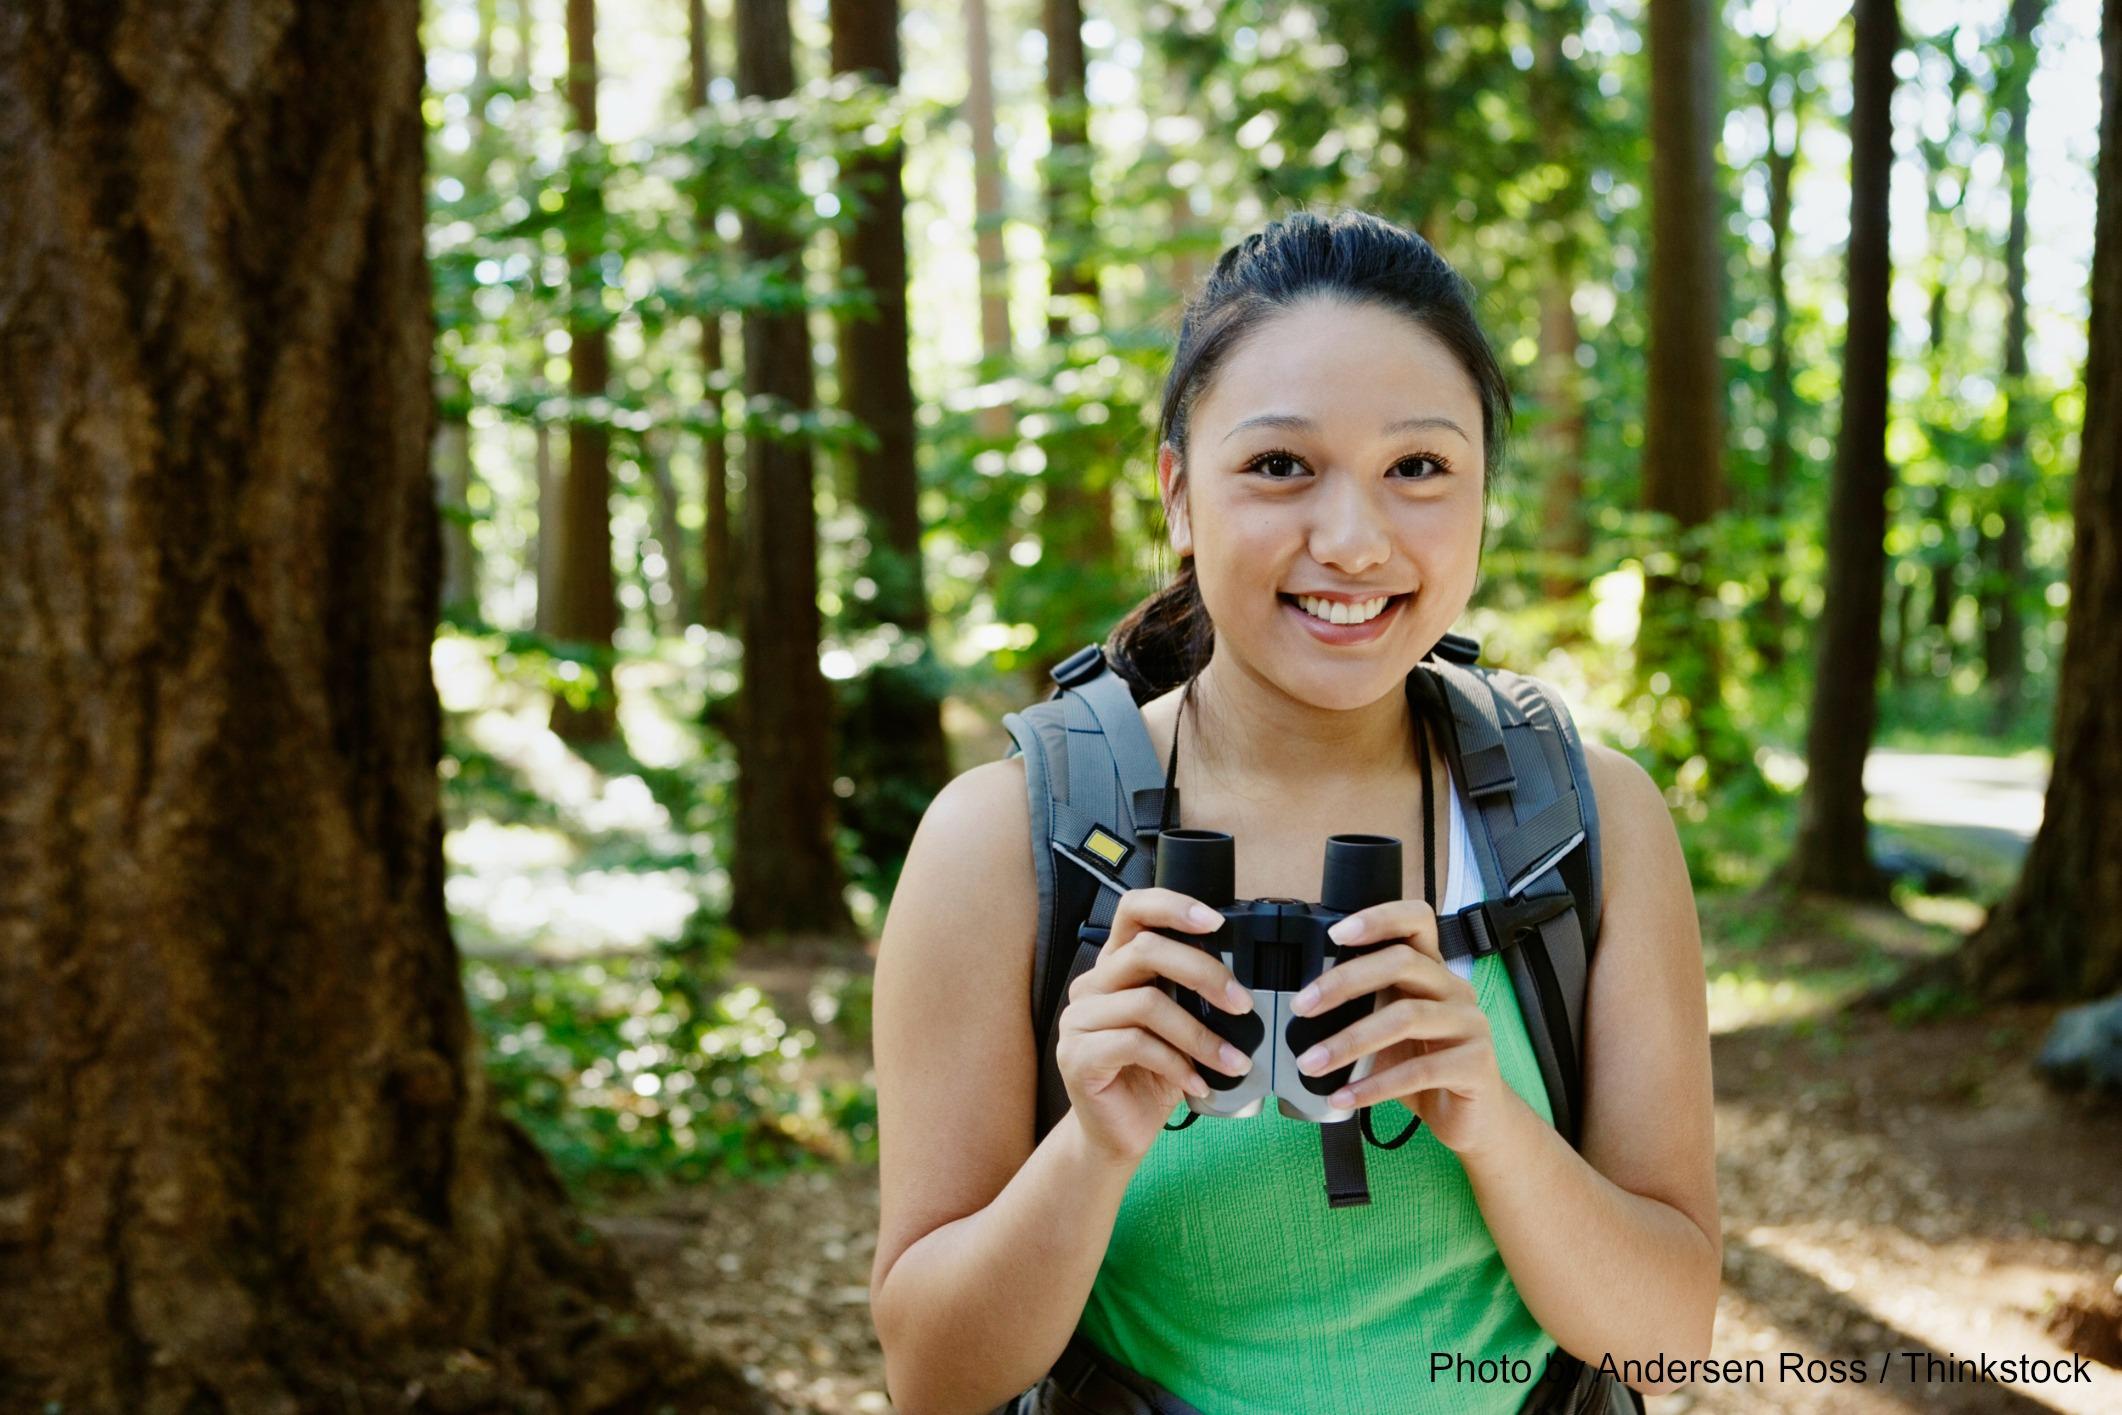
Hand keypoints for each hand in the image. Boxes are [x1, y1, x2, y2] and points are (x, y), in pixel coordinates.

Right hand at [1054, 887, 1256, 1166]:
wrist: (1117, 1134)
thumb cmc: (1152, 1076)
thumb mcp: (1179, 1027)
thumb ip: (1193, 996)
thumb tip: (1246, 981)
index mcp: (1116, 966)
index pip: (1133, 910)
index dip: (1173, 906)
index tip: (1216, 923)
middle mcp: (1091, 985)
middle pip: (1146, 951)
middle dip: (1204, 973)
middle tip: (1243, 1004)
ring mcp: (1078, 1019)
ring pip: (1147, 1004)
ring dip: (1200, 1034)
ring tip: (1234, 1061)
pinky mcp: (1078, 1056)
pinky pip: (1136, 1045)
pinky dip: (1178, 1064)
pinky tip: (1199, 1084)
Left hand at [1286, 899, 1518, 1157]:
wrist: (1475, 1120)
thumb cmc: (1426, 1069)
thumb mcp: (1390, 1034)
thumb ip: (1362, 1010)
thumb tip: (1305, 1004)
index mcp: (1433, 972)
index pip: (1417, 922)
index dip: (1379, 919)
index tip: (1334, 934)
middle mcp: (1455, 989)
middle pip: (1402, 963)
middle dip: (1344, 982)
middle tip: (1301, 1006)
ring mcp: (1470, 1025)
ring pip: (1406, 1017)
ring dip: (1350, 1041)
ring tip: (1311, 1062)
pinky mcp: (1476, 1064)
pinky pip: (1419, 1071)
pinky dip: (1374, 1085)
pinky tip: (1345, 1096)